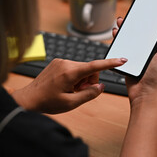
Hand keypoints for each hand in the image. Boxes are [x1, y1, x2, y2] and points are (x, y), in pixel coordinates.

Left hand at [12, 58, 126, 113]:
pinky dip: (75, 77)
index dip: (110, 63)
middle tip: (79, 92)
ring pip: (83, 69)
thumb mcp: (71, 103)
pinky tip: (65, 86)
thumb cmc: (47, 102)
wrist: (28, 99)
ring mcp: (61, 62)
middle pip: (90, 69)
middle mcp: (66, 63)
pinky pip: (75, 68)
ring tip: (70, 90)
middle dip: (89, 81)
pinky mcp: (58, 63)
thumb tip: (100, 86)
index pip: (95, 66)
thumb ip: (89, 94)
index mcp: (70, 72)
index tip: (121, 60)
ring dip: (82, 80)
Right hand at [113, 15, 156, 104]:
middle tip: (132, 12)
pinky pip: (124, 47)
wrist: (144, 96)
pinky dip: (119, 39)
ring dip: (127, 29)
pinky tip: (116, 34)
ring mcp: (140, 55)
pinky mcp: (129, 60)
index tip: (152, 6)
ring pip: (132, 38)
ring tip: (121, 21)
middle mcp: (151, 50)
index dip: (156, 18)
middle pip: (144, 31)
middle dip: (138, 21)